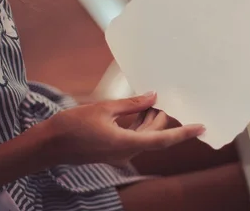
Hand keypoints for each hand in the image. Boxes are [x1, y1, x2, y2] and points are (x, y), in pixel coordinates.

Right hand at [34, 92, 204, 165]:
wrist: (48, 145)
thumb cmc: (72, 126)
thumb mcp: (104, 108)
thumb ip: (132, 104)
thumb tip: (153, 96)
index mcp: (126, 144)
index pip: (163, 139)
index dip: (184, 133)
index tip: (201, 127)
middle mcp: (125, 152)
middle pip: (154, 136)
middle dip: (162, 119)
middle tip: (163, 100)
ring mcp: (118, 153)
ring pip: (144, 138)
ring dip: (150, 122)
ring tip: (151, 102)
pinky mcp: (111, 151)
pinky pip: (133, 139)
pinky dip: (138, 126)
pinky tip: (137, 111)